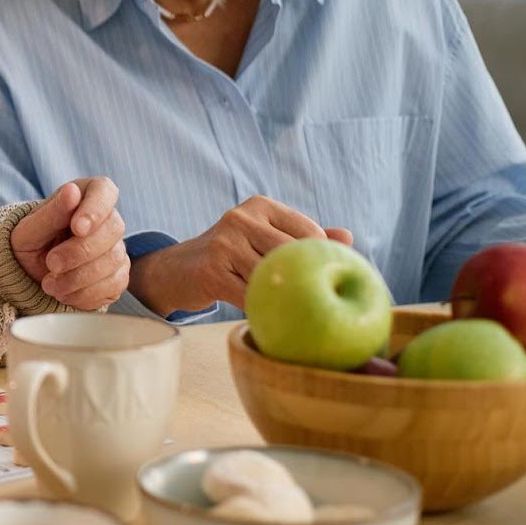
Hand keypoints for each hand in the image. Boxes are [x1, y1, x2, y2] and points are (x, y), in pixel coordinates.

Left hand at [10, 178, 129, 309]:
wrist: (29, 271)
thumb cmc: (30, 243)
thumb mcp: (30, 229)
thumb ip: (52, 212)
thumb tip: (72, 191)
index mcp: (85, 196)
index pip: (104, 191)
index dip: (95, 209)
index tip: (78, 228)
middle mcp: (106, 219)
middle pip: (114, 229)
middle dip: (80, 251)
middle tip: (52, 263)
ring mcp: (116, 248)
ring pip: (114, 260)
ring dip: (79, 277)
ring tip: (50, 284)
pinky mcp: (118, 276)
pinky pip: (114, 285)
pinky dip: (85, 294)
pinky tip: (64, 293)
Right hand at [128, 195, 352, 315]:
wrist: (178, 270)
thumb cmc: (231, 255)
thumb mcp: (264, 238)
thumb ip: (303, 237)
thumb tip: (347, 237)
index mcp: (259, 206)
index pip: (307, 231)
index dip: (323, 258)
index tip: (331, 280)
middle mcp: (240, 218)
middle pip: (291, 254)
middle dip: (307, 279)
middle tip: (323, 303)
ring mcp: (223, 244)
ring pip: (271, 277)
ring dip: (285, 298)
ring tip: (300, 314)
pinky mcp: (211, 271)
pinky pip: (250, 296)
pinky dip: (263, 309)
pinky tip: (272, 318)